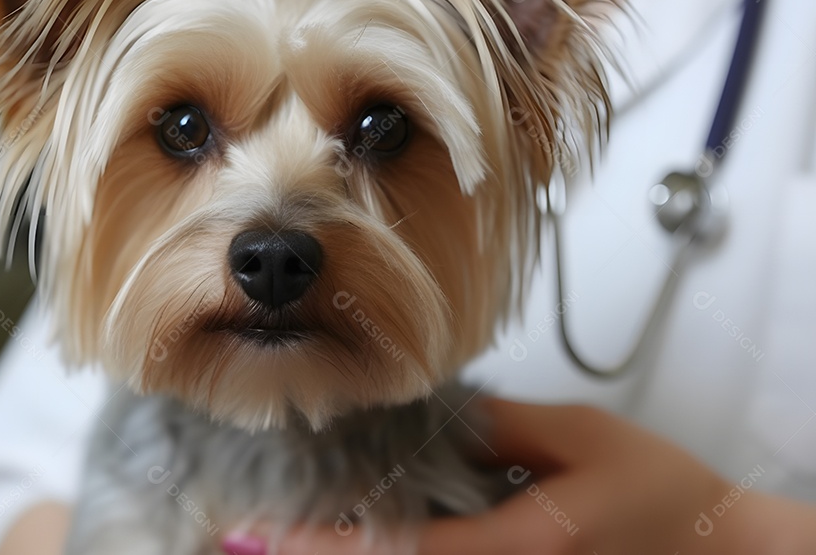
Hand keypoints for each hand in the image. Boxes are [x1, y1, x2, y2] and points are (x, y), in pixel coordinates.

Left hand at [222, 399, 815, 554]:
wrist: (705, 544)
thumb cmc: (652, 489)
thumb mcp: (577, 439)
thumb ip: (499, 428)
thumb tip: (431, 415)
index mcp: (518, 543)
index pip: (403, 550)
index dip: (331, 542)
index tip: (271, 532)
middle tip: (250, 537)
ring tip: (278, 538)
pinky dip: (394, 552)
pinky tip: (353, 538)